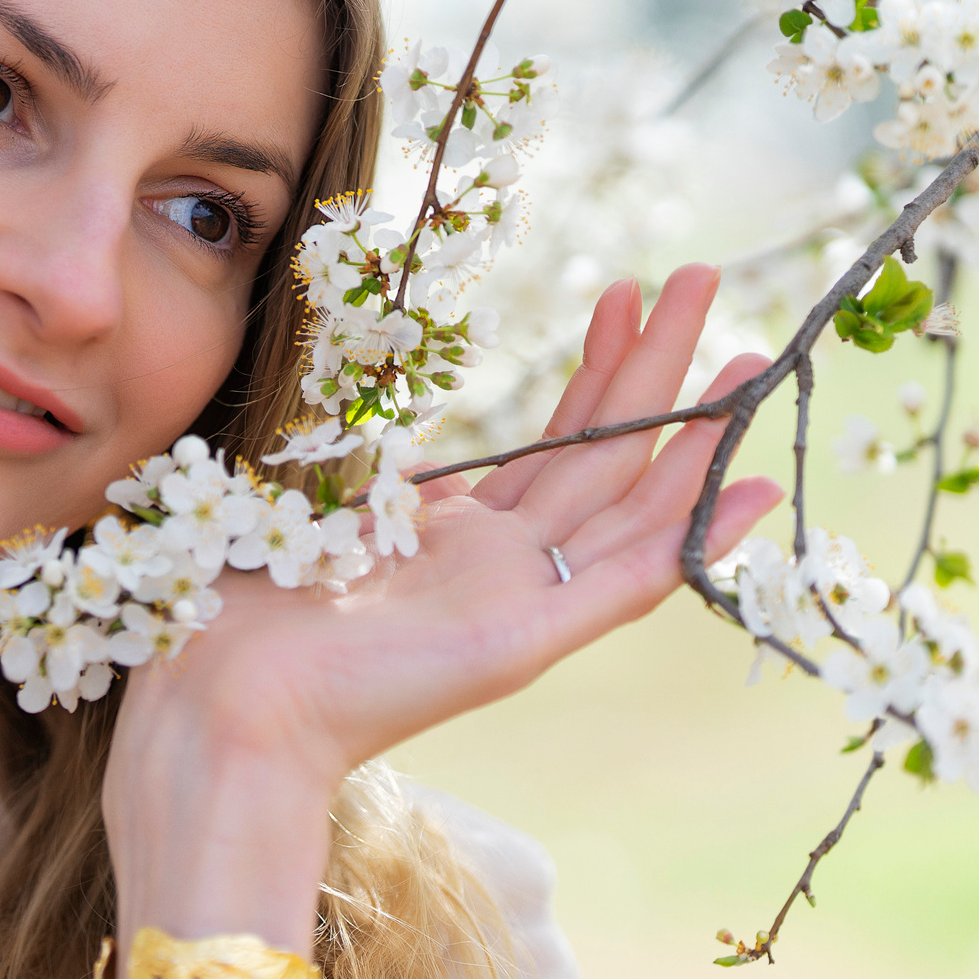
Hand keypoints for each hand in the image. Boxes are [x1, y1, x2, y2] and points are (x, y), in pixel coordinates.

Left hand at [101, 263, 784, 953]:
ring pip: (634, 503)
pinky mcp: (529, 642)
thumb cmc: (245, 617)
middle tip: (702, 280)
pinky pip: (632, 581)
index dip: (592, 371)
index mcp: (454, 541)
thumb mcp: (320, 519)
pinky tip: (754, 485)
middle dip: (654, 366)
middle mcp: (501, 569)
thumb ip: (382, 487)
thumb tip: (421, 457)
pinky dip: (695, 534)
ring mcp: (523, 605)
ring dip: (697, 433)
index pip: (553, 445)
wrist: (225, 699)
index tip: (620, 295)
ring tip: (754, 357)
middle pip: (605, 454)